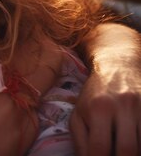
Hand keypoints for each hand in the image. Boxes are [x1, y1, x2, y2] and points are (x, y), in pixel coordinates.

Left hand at [71, 23, 140, 155]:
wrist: (118, 66)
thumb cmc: (93, 95)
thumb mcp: (79, 113)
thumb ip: (80, 140)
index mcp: (98, 108)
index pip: (99, 147)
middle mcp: (123, 107)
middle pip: (129, 149)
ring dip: (135, 153)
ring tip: (124, 152)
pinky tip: (135, 145)